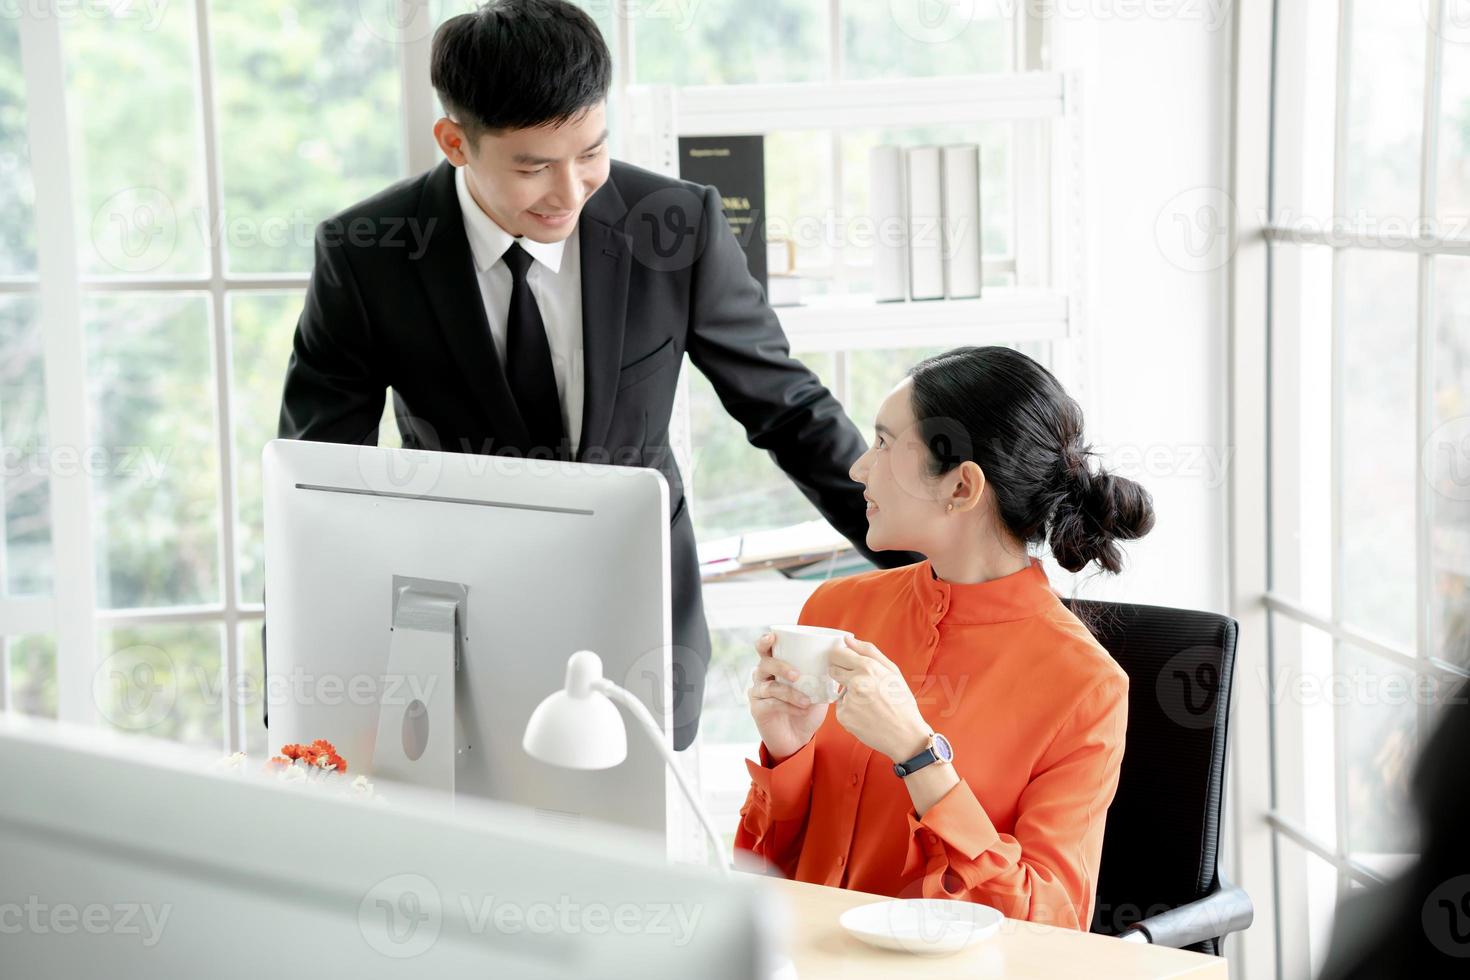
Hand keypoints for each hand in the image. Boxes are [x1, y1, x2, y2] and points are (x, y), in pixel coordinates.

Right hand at [748, 633, 828, 761]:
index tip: (773, 637)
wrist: (799, 737)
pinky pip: (771, 704)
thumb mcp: (817, 688)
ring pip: (769, 686)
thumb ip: (822, 673)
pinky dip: (788, 706)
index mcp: (774, 666)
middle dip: (779, 666)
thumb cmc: (807, 708)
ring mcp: (758, 693)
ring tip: (806, 700)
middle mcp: (762, 677)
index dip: (765, 641)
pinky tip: (801, 710)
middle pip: (764, 664)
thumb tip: (840, 655)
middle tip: (796, 675)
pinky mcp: (758, 710)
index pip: (764, 649)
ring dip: (789, 692)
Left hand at [828, 636, 931, 762]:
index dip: (840, 657)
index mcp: (868, 667)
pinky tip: (865, 715)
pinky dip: (850, 710)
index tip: (844, 661)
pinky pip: (841, 707)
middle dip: (842, 673)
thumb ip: (868, 651)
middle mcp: (855, 682)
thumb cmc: (901, 702)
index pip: (838, 653)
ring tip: (869, 704)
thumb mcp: (892, 671)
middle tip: (860, 685)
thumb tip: (847, 639)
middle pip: (833, 669)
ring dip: (849, 694)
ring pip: (839, 690)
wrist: (906, 735)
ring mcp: (848, 700)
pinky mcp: (844, 716)